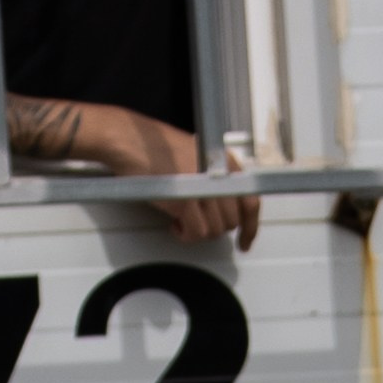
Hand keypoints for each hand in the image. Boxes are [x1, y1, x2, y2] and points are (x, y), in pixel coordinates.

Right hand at [81, 106, 260, 246]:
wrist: (132, 141)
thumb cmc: (157, 150)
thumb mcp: (196, 160)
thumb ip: (215, 182)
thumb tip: (225, 212)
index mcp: (224, 161)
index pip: (251, 201)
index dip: (250, 227)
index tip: (244, 241)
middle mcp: (219, 174)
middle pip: (231, 221)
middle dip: (213, 228)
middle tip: (195, 223)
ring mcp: (204, 187)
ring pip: (215, 230)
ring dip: (197, 232)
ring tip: (181, 221)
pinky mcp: (186, 200)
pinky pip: (197, 233)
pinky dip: (186, 235)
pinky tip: (175, 225)